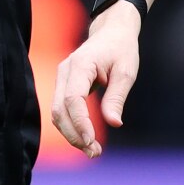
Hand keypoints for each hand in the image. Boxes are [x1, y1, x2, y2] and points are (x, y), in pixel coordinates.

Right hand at [50, 2, 141, 157]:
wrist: (112, 31)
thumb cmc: (121, 49)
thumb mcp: (126, 71)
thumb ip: (117, 97)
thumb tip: (113, 123)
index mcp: (80, 65)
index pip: (73, 99)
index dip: (80, 123)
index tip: (92, 142)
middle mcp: (65, 71)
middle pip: (59, 109)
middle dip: (74, 134)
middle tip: (95, 152)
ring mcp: (61, 77)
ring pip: (57, 112)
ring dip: (71, 133)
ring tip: (92, 150)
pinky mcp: (64, 84)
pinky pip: (62, 109)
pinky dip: (71, 126)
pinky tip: (85, 138)